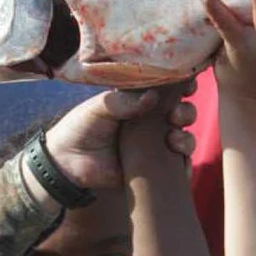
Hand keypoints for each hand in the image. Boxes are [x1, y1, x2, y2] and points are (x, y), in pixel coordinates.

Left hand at [43, 81, 195, 192]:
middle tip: (175, 115)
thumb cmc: (80, 128)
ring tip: (173, 139)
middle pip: (182, 114)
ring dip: (186, 138)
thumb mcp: (100, 108)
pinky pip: (177, 168)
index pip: (167, 92)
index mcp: (139, 103)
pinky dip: (184, 164)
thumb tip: (153, 96)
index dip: (181, 87)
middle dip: (186, 112)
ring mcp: (154, 147)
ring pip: (184, 140)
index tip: (187, 85)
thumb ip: (125, 101)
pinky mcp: (153, 170)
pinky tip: (179, 160)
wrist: (68, 163)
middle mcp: (151, 124)